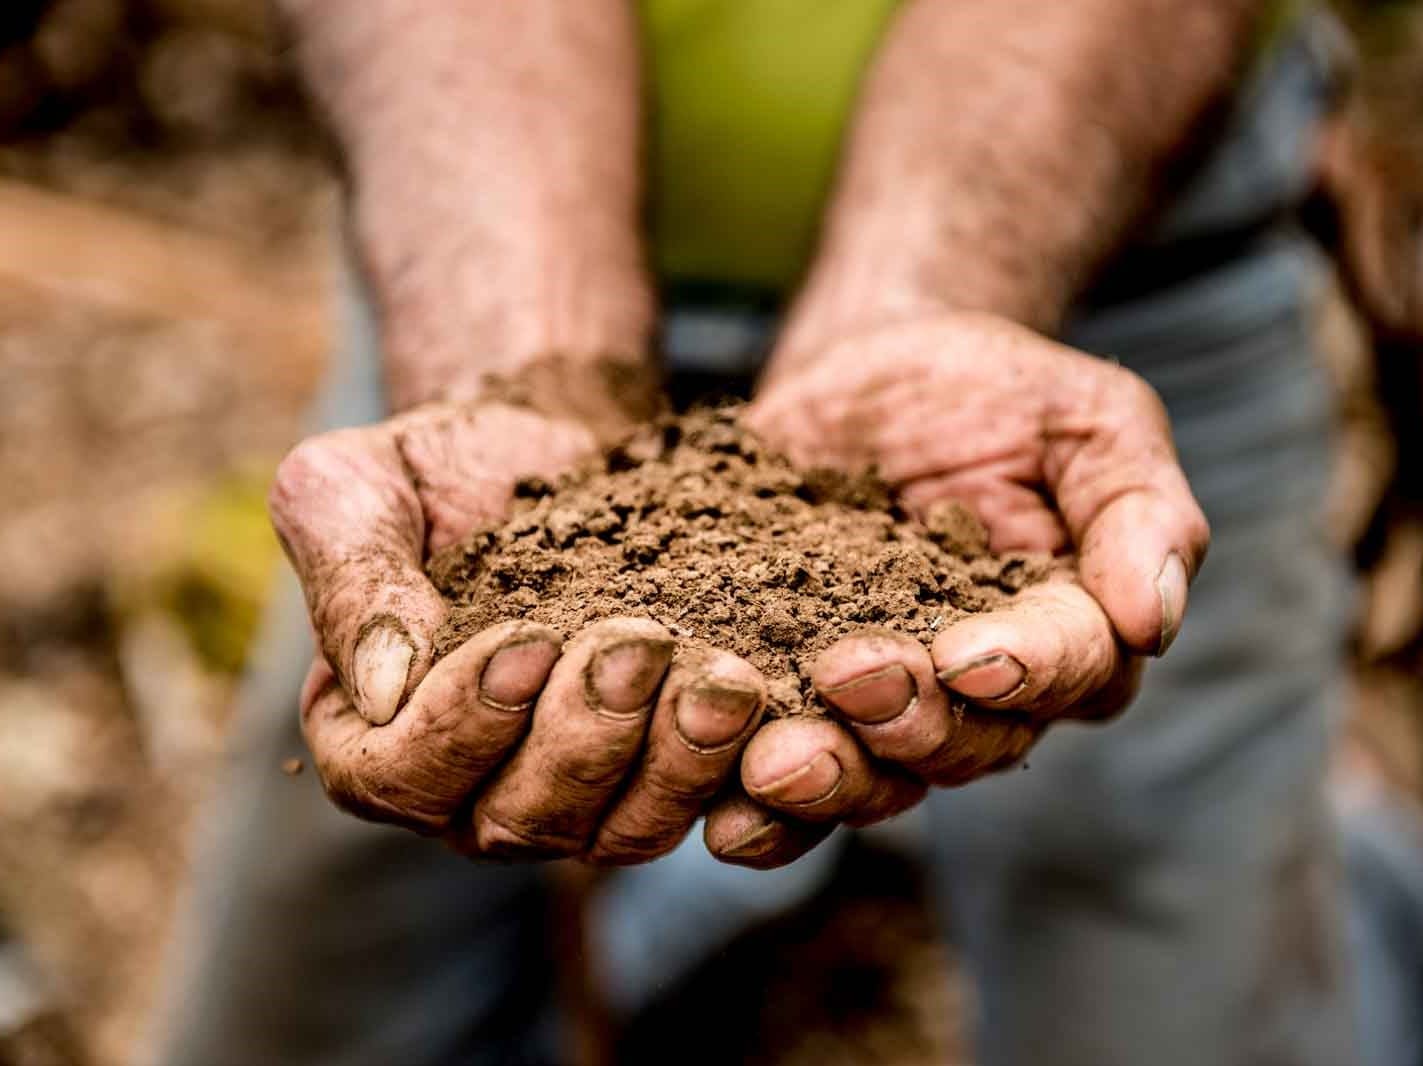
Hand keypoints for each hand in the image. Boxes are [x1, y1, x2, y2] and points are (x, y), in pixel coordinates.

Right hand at [271, 399, 772, 863]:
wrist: (553, 443)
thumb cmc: (439, 465)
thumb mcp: (353, 487)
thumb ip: (351, 578)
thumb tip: (384, 686)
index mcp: (371, 735)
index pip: (397, 776)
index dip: (461, 724)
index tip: (525, 638)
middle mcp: (467, 791)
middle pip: (519, 819)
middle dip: (585, 736)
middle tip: (640, 642)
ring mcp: (570, 795)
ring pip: (618, 832)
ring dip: (673, 763)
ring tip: (722, 681)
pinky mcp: (654, 772)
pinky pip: (694, 804)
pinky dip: (728, 763)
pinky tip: (760, 697)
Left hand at [726, 312, 1208, 838]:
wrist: (866, 372)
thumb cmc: (994, 391)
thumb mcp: (1086, 417)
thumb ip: (1138, 508)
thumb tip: (1155, 620)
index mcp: (1071, 631)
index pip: (1071, 670)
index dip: (1025, 672)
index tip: (967, 654)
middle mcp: (983, 694)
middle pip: (968, 745)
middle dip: (910, 723)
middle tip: (849, 676)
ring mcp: (885, 707)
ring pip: (878, 779)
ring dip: (828, 782)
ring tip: (772, 764)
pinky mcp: (797, 699)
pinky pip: (786, 779)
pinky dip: (757, 811)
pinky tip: (721, 815)